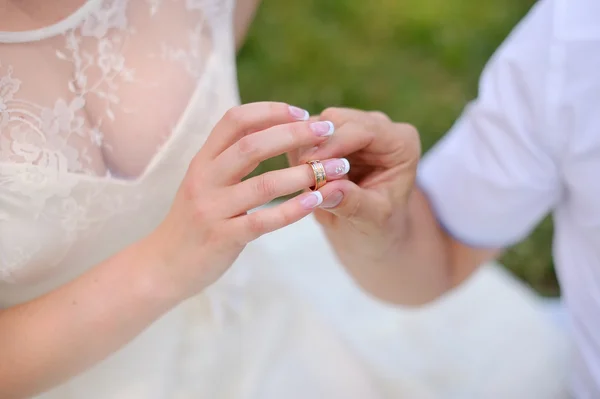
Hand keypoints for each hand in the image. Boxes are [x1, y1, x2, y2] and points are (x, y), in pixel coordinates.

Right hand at [147, 102, 348, 299]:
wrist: (162, 266)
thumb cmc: (192, 222)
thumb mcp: (203, 182)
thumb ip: (229, 159)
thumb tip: (268, 130)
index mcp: (202, 161)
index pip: (235, 120)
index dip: (270, 110)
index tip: (302, 112)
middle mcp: (204, 179)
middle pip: (252, 145)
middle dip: (294, 134)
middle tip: (327, 131)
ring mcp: (212, 209)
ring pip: (263, 184)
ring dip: (303, 174)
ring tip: (335, 169)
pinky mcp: (222, 238)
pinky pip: (263, 221)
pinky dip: (293, 209)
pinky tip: (316, 201)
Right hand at [289, 107, 420, 272]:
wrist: (371, 234)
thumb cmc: (379, 227)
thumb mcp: (373, 220)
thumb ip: (353, 204)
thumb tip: (325, 191)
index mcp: (401, 143)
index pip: (364, 129)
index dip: (334, 144)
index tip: (309, 163)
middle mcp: (379, 127)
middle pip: (336, 120)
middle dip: (316, 145)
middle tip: (301, 175)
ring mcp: (353, 127)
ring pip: (316, 124)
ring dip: (304, 150)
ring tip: (304, 183)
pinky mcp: (331, 135)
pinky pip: (305, 135)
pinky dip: (298, 154)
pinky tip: (301, 178)